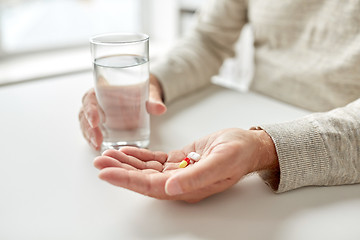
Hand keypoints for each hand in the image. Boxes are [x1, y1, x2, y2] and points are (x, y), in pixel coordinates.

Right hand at [78, 75, 166, 149]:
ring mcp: (96, 112)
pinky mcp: (99, 123)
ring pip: (85, 124)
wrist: (142, 92)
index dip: (90, 110)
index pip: (90, 98)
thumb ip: (153, 101)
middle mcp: (96, 101)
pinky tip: (96, 147)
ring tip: (96, 146)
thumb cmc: (141, 89)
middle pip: (84, 114)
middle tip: (97, 141)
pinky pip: (90, 130)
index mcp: (102, 89)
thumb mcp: (148, 93)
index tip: (96, 122)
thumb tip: (161, 109)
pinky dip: (91, 139)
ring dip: (89, 136)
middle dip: (89, 129)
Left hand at [93, 128, 277, 202]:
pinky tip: (127, 151)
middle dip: (120, 171)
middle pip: (143, 179)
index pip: (150, 187)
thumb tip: (170, 189)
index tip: (105, 172)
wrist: (248, 145)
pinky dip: (139, 155)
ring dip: (126, 162)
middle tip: (99, 161)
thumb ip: (196, 177)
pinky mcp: (180, 159)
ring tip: (107, 155)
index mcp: (187, 188)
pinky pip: (155, 160)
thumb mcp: (220, 162)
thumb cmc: (238, 153)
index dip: (126, 180)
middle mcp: (179, 183)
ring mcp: (179, 171)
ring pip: (146, 169)